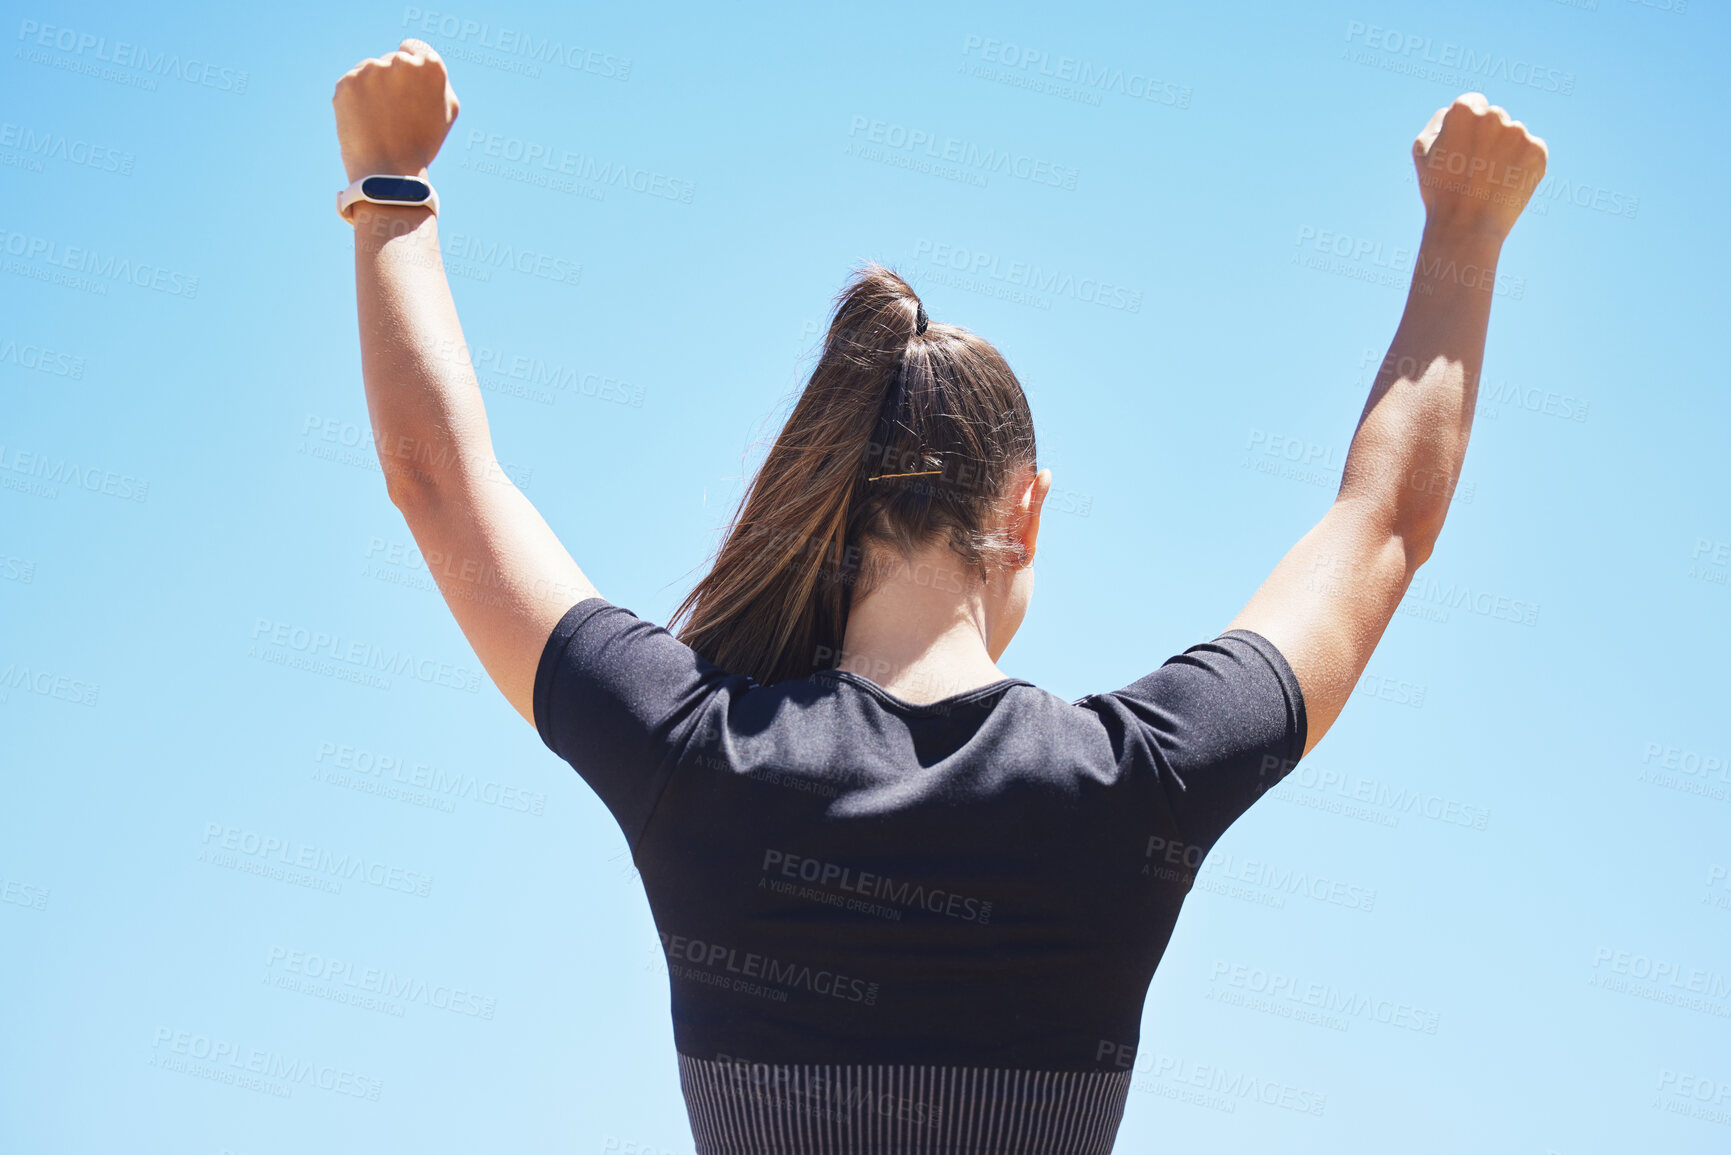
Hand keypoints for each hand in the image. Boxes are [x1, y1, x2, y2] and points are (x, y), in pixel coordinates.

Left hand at [332, 39, 459, 183]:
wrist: (389, 172)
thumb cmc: (422, 143)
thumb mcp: (448, 111)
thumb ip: (436, 80)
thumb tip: (420, 64)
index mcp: (430, 66)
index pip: (415, 48)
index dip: (412, 70)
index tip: (409, 88)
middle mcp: (400, 62)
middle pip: (392, 61)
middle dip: (393, 82)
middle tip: (396, 114)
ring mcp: (371, 70)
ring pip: (370, 71)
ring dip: (373, 89)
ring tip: (380, 120)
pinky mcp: (347, 82)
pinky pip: (352, 84)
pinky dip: (356, 100)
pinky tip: (365, 120)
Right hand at [1412, 93, 1547, 245]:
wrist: (1466, 227)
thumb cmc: (1439, 190)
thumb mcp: (1422, 152)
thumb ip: (1438, 121)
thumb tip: (1452, 111)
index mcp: (1465, 110)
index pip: (1473, 103)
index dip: (1466, 127)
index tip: (1463, 148)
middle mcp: (1495, 115)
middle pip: (1495, 117)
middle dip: (1488, 137)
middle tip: (1474, 169)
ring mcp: (1519, 133)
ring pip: (1514, 135)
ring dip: (1506, 151)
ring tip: (1490, 180)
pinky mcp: (1538, 151)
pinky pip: (1531, 151)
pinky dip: (1522, 165)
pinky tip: (1506, 183)